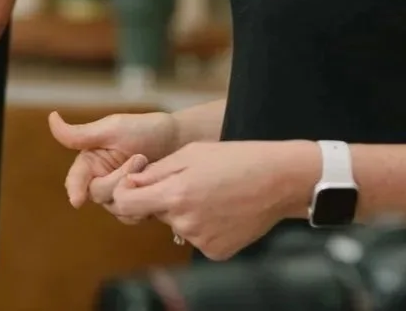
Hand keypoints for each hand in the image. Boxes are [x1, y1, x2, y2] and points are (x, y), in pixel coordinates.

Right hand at [48, 109, 180, 218]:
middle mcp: (101, 180)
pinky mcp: (137, 205)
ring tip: (149, 166)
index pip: (76, 179)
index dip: (75, 189)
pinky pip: (132, 216)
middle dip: (118, 179)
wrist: (180, 140)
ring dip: (133, 190)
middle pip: (98, 194)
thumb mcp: (113, 128)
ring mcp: (119, 194)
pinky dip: (143, 204)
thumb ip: (81, 133)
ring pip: (115, 207)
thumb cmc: (146, 129)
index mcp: (91, 161)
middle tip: (139, 158)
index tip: (77, 199)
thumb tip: (51, 119)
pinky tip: (155, 186)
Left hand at [108, 140, 314, 260]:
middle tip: (193, 182)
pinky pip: (199, 238)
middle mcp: (185, 222)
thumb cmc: (236, 159)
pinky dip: (206, 226)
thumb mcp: (190, 153)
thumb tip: (130, 183)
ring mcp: (201, 240)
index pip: (126, 205)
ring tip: (214, 193)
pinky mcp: (216, 252)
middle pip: (156, 213)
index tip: (136, 186)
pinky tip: (224, 210)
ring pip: (179, 225)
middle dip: (165, 198)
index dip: (126, 194)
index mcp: (175, 194)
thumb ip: (156, 171)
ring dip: (187, 211)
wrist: (278, 180)